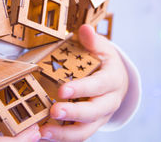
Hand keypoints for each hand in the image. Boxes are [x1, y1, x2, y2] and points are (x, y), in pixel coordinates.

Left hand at [40, 24, 128, 141]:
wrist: (117, 81)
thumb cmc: (105, 63)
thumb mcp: (103, 48)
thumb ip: (93, 41)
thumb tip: (85, 29)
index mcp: (112, 80)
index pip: (98, 86)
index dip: (82, 89)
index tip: (63, 90)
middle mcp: (109, 102)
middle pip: (94, 112)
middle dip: (73, 113)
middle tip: (53, 111)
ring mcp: (100, 117)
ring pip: (85, 130)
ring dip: (64, 134)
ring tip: (44, 131)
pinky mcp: (90, 126)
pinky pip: (77, 136)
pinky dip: (61, 138)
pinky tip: (43, 134)